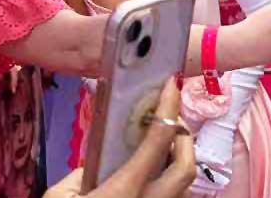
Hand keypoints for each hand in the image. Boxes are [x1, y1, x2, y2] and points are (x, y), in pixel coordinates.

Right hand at [44, 77, 194, 197]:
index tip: (171, 84)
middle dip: (185, 140)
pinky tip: (147, 178)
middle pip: (188, 167)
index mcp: (122, 193)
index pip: (158, 142)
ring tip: (158, 148)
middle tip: (167, 124)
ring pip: (183, 188)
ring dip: (177, 164)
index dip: (168, 108)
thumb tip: (101, 158)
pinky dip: (166, 185)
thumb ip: (83, 174)